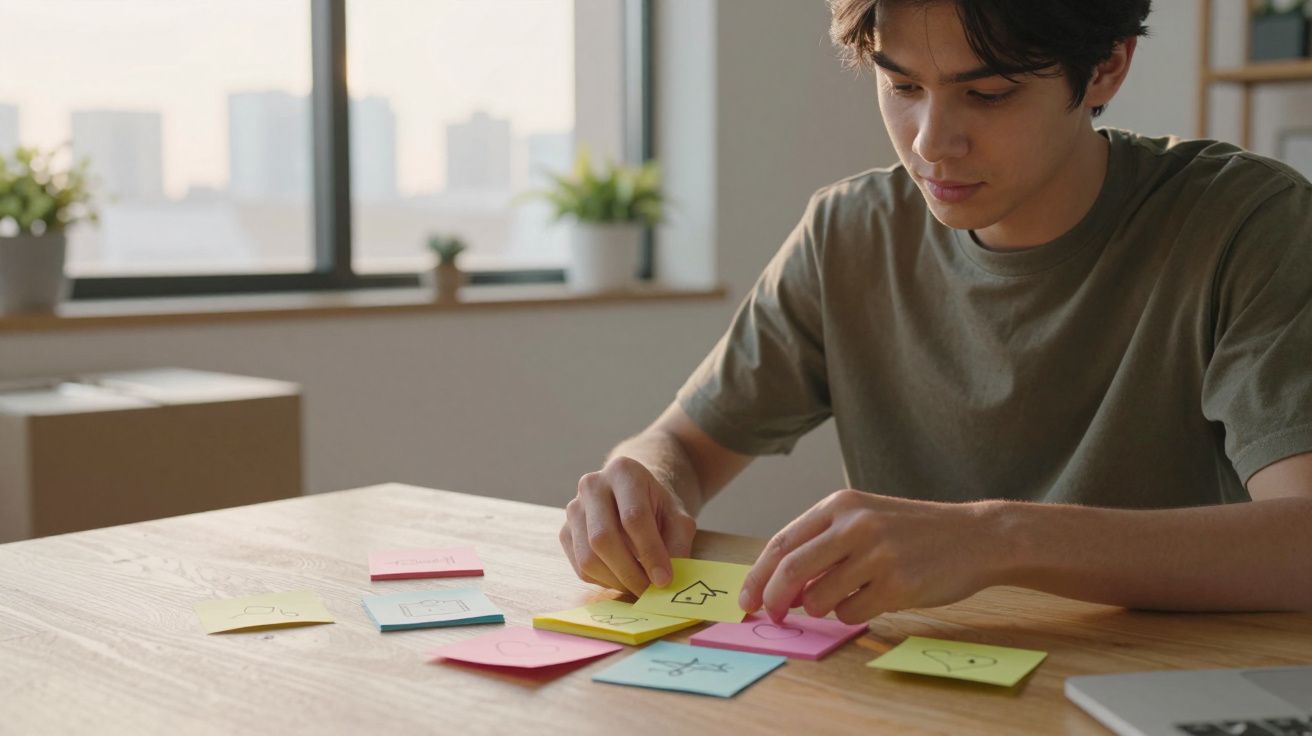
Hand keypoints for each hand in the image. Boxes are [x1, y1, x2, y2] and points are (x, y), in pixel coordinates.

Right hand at [560, 456, 697, 595]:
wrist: (633, 496)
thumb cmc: (657, 507)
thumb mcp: (678, 518)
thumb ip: (678, 544)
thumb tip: (666, 580)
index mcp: (624, 472)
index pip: (633, 517)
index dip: (650, 552)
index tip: (664, 579)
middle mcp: (592, 485)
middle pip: (603, 538)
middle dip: (629, 572)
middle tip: (650, 591)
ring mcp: (573, 508)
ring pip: (588, 557)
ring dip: (616, 581)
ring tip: (638, 586)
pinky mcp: (565, 532)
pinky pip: (580, 567)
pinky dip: (603, 581)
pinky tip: (622, 578)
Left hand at [738, 490, 1004, 623]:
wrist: (975, 536)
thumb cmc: (912, 530)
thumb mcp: (864, 516)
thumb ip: (822, 542)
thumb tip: (777, 584)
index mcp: (840, 504)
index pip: (781, 543)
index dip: (757, 575)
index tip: (747, 599)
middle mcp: (854, 525)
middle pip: (790, 571)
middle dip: (773, 600)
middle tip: (771, 617)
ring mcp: (877, 554)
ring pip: (819, 598)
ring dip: (821, 608)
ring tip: (845, 596)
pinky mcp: (898, 584)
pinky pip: (851, 613)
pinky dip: (852, 614)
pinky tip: (874, 599)